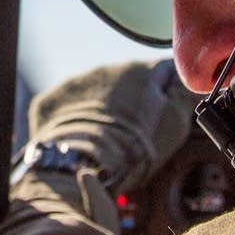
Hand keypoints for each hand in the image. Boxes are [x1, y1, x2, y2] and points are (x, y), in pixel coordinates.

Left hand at [23, 60, 196, 194]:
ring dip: (102, 108)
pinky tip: (80, 140)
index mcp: (140, 71)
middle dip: (130, 100)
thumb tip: (183, 81)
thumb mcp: (175, 123)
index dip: (168, 89)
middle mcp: (107, 68)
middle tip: (133, 131)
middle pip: (125, 81)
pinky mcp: (51, 100)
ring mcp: (75, 82)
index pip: (163, 70)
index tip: (165, 107)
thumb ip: (182, 94)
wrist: (85, 166)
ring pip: (94, 92)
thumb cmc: (135, 148)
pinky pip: (67, 106)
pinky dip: (73, 119)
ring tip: (105, 140)